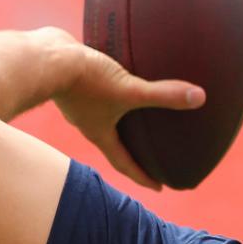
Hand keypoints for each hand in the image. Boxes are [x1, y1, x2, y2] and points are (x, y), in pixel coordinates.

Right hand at [52, 40, 205, 189]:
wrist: (43, 57)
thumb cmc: (84, 79)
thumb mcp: (128, 89)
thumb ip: (162, 95)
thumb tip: (199, 97)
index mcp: (99, 133)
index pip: (124, 163)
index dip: (143, 176)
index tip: (159, 187)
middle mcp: (86, 122)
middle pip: (113, 142)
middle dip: (132, 150)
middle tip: (150, 154)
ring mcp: (77, 102)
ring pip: (103, 116)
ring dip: (119, 119)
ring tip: (136, 114)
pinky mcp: (73, 80)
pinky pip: (95, 91)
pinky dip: (108, 91)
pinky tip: (118, 76)